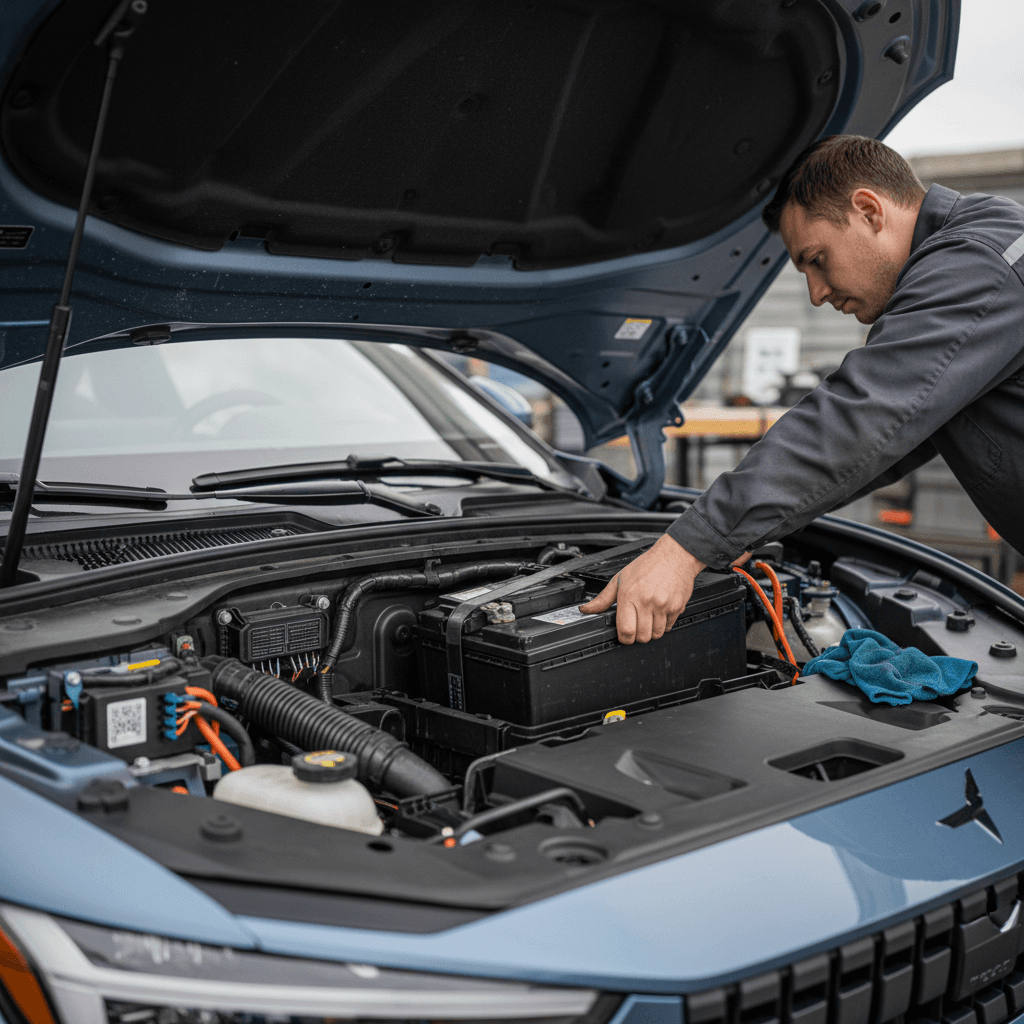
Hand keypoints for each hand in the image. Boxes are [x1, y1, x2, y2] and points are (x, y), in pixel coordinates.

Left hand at [579, 534, 706, 643]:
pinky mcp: (677, 607)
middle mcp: (646, 602)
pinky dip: (664, 624)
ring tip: (649, 616)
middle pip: (641, 637)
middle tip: (637, 624)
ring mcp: (663, 606)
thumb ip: (603, 599)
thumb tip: (586, 610)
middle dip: (638, 635)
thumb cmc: (647, 565)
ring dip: (651, 631)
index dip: (624, 638)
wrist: (675, 555)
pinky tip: (660, 611)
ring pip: (656, 634)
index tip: (624, 634)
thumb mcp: (620, 579)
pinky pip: (669, 627)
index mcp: (629, 595)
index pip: (625, 631)